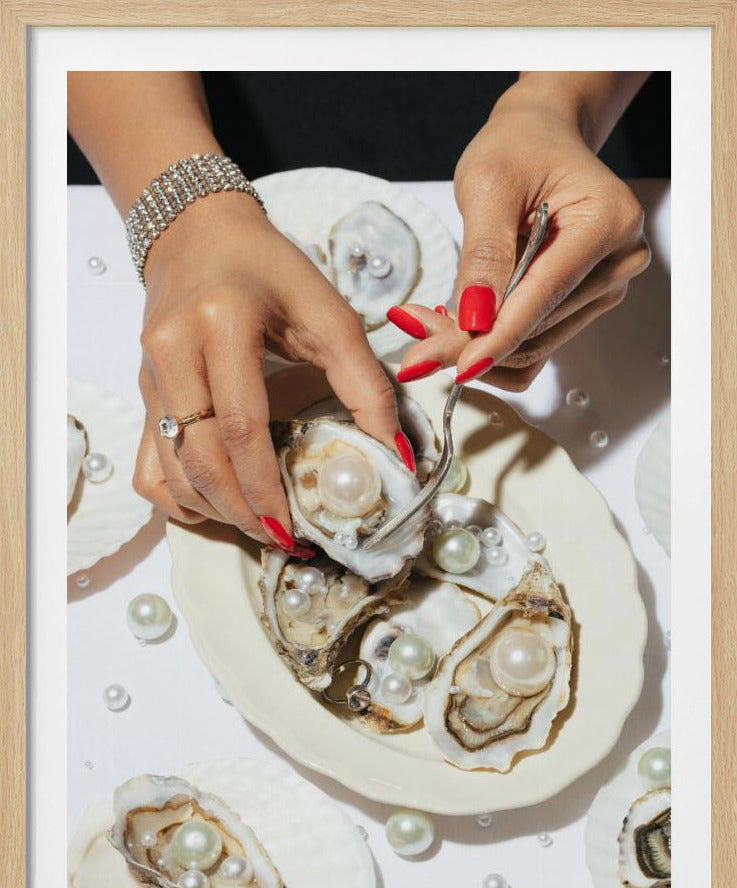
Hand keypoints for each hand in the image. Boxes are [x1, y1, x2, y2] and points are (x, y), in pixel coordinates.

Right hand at [133, 192, 413, 549]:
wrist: (199, 236)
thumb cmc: (269, 270)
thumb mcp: (328, 311)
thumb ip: (365, 380)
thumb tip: (396, 452)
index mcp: (220, 324)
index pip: (240, 426)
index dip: (266, 486)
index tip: (294, 530)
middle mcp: (173, 352)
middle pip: (201, 458)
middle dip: (243, 512)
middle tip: (281, 539)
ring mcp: (149, 376)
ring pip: (171, 470)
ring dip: (215, 510)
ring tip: (258, 526)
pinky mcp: (143, 391)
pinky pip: (149, 464)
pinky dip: (180, 496)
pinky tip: (217, 504)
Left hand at [387, 79, 650, 390]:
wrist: (539, 139)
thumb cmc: (519, 148)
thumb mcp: (488, 186)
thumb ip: (483, 255)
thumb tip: (475, 320)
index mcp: (607, 221)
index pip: (545, 296)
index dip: (497, 338)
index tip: (456, 366)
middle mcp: (617, 261)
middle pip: (536, 330)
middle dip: (472, 340)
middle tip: (412, 330)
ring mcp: (604, 288)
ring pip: (532, 347)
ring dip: (476, 346)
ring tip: (426, 323)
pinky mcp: (582, 305)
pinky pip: (535, 346)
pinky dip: (493, 346)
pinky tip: (458, 325)